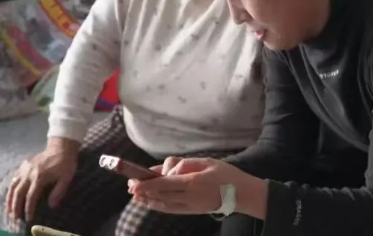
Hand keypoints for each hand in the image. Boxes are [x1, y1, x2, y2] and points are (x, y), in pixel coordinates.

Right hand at [6, 138, 78, 221]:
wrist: (61, 147)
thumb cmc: (65, 164)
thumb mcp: (66, 178)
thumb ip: (59, 192)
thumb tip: (51, 206)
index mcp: (40, 177)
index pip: (31, 197)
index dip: (29, 209)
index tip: (29, 218)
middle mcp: (29, 173)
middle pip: (18, 192)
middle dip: (16, 206)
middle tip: (14, 217)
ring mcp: (25, 168)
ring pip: (13, 185)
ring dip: (10, 198)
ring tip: (9, 209)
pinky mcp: (24, 164)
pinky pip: (15, 177)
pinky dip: (11, 187)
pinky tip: (11, 194)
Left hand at [128, 157, 267, 216]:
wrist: (241, 194)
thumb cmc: (225, 174)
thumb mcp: (206, 161)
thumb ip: (185, 164)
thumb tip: (167, 169)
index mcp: (193, 182)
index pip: (165, 184)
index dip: (148, 184)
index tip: (134, 183)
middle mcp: (189, 196)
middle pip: (161, 195)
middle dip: (144, 191)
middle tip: (130, 185)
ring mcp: (190, 206)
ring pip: (163, 204)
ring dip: (148, 200)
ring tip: (136, 195)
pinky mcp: (191, 211)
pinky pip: (171, 209)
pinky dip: (158, 206)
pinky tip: (150, 202)